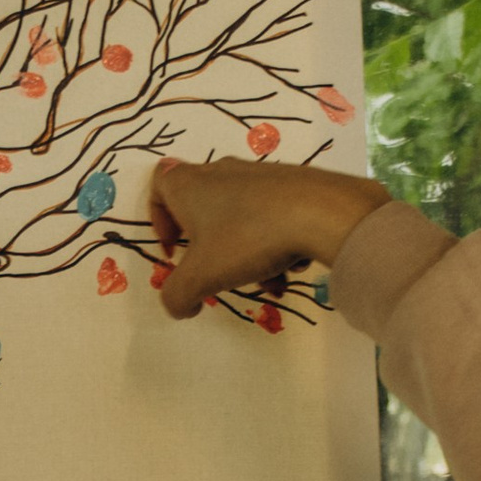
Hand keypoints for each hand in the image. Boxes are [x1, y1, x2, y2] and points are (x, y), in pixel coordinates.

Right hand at [147, 158, 393, 317]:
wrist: (321, 211)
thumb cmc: (248, 237)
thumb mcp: (202, 277)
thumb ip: (177, 296)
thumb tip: (181, 307)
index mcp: (190, 185)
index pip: (160, 184)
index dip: (159, 219)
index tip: (175, 249)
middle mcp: (221, 173)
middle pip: (204, 211)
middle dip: (212, 251)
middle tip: (222, 273)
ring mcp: (259, 174)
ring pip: (241, 220)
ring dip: (249, 255)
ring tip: (271, 282)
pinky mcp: (291, 182)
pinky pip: (272, 216)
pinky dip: (275, 243)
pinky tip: (293, 266)